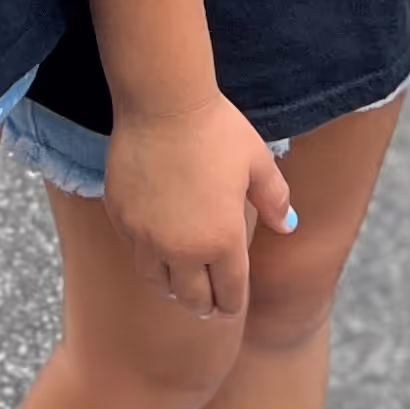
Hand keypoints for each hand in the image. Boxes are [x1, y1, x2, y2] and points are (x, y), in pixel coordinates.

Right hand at [101, 96, 297, 319]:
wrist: (162, 102)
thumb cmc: (216, 129)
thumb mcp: (257, 161)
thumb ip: (275, 199)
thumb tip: (288, 227)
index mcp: (222, 240)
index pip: (229, 294)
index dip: (233, 304)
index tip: (232, 306)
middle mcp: (181, 248)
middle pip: (192, 300)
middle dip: (204, 305)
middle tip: (208, 305)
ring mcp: (146, 236)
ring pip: (158, 280)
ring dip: (172, 284)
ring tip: (180, 279)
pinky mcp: (121, 217)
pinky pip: (135, 249)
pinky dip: (147, 252)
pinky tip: (156, 240)